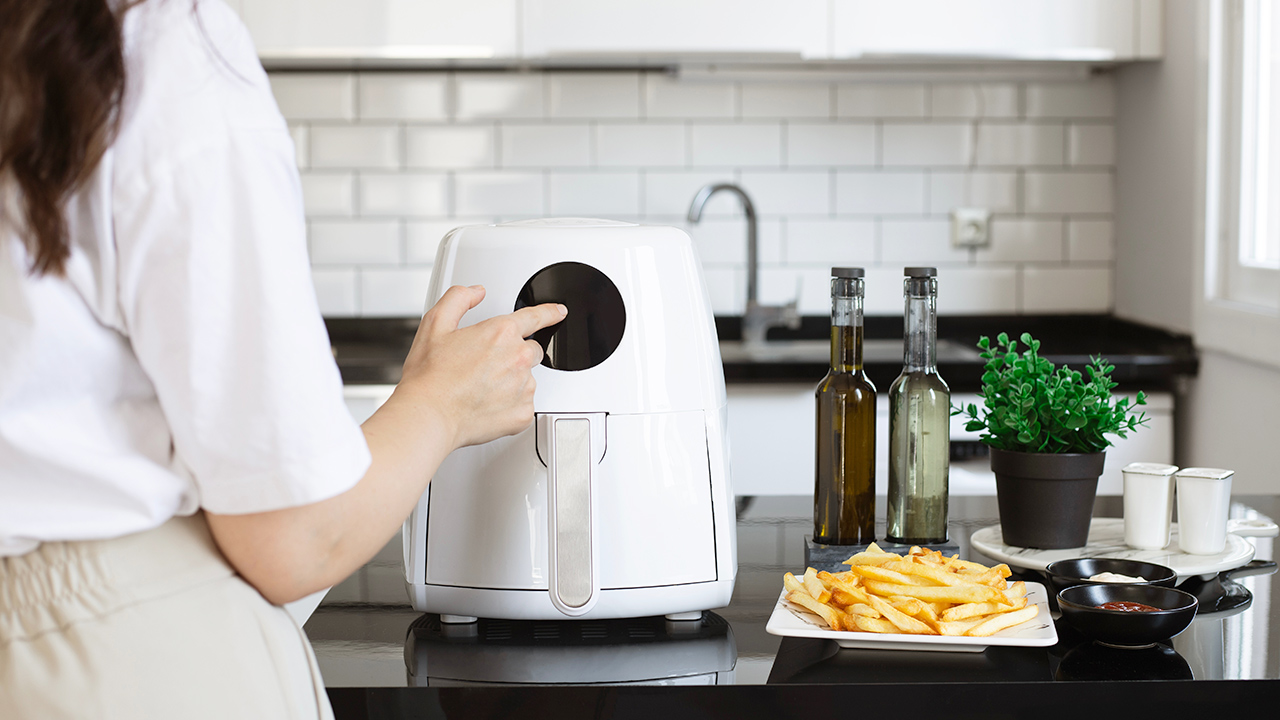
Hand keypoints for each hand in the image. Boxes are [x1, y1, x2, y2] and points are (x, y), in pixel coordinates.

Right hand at [397, 285, 565, 448]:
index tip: (558, 312)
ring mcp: (524, 387)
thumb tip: (476, 292)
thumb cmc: (431, 376)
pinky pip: (524, 405)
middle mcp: (519, 358)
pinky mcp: (524, 413)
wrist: (430, 415)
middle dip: (514, 355)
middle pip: (531, 350)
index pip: (535, 317)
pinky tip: (487, 405)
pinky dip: (510, 405)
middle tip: (485, 367)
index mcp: (501, 333)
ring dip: (512, 381)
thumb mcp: (436, 324)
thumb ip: (459, 299)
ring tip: (481, 388)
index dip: (549, 312)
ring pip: (528, 379)